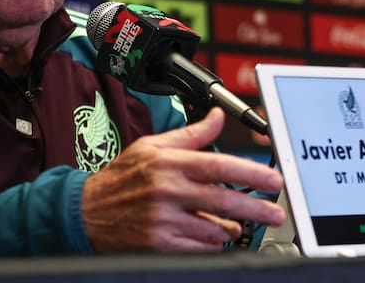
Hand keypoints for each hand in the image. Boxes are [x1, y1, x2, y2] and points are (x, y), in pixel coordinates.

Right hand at [82, 107, 284, 252]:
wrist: (88, 211)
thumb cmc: (122, 177)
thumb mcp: (152, 146)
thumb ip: (191, 135)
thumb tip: (217, 117)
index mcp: (168, 163)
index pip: (217, 166)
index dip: (250, 173)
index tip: (272, 180)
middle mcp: (167, 190)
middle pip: (224, 200)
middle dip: (256, 208)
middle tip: (276, 213)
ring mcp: (164, 219)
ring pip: (215, 228)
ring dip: (231, 228)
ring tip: (234, 224)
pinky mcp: (160, 243)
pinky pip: (201, 248)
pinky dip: (212, 243)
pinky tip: (211, 236)